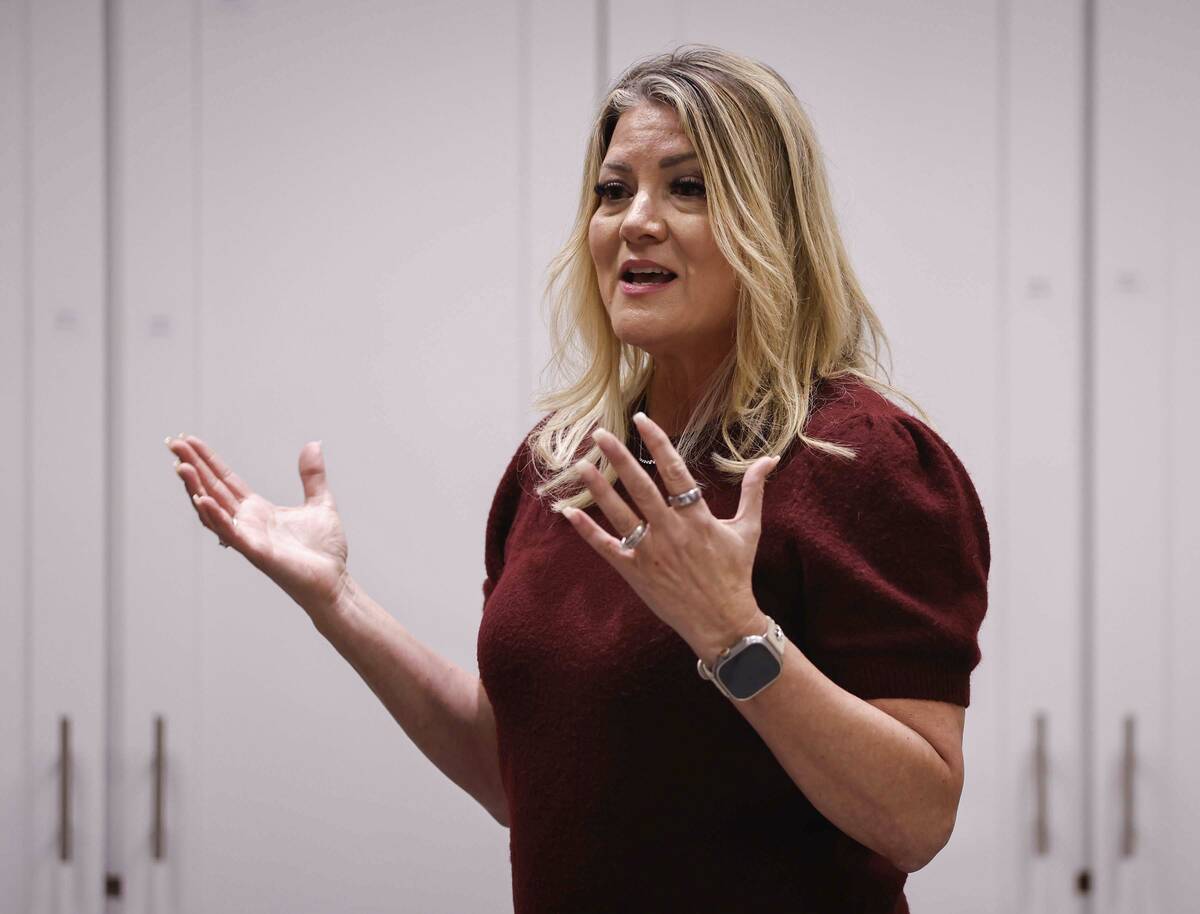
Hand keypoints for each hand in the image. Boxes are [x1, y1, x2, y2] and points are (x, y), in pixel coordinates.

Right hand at [166, 434, 349, 617]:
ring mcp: (249, 537)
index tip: (189, 441)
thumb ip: (312, 475)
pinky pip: (231, 533)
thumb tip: (313, 444)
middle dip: (193, 467)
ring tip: (181, 467)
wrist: (334, 581)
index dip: (207, 461)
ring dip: (196, 489)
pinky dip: (216, 516)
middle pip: (212, 490)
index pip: (225, 480)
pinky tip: (203, 499)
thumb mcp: (320, 502)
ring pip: (213, 510)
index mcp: (258, 510)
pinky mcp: (257, 553)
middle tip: (173, 443)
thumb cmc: (323, 550)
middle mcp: (247, 522)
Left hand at [561, 412, 780, 664]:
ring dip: (598, 489)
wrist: (723, 623)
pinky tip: (569, 512)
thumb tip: (770, 459)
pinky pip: (607, 548)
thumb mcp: (748, 530)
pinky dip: (587, 531)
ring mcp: (651, 552)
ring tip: (580, 464)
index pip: (675, 471)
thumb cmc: (735, 574)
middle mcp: (672, 531)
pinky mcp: (636, 572)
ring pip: (620, 514)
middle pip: (641, 487)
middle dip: (619, 458)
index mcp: (697, 517)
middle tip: (599, 433)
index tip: (642, 419)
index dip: (658, 443)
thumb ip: (753, 491)